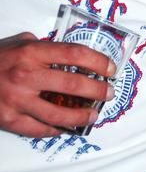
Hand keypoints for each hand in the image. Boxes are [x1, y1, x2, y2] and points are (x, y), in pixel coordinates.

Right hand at [0, 32, 115, 136]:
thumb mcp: (17, 42)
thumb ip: (43, 48)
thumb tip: (67, 55)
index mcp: (31, 52)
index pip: (75, 54)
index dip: (98, 61)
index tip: (111, 68)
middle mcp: (26, 75)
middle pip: (74, 84)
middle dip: (98, 90)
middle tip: (109, 92)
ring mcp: (17, 100)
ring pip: (60, 113)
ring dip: (82, 115)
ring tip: (94, 115)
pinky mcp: (9, 119)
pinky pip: (39, 129)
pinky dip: (56, 129)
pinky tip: (66, 127)